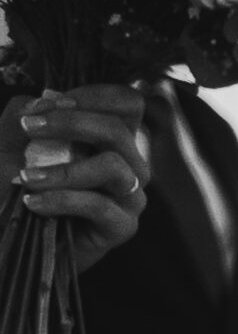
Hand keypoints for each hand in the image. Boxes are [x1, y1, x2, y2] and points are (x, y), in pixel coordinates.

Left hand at [6, 85, 151, 273]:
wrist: (10, 237)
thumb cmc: (13, 186)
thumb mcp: (11, 141)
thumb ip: (26, 113)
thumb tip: (49, 100)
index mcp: (108, 139)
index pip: (127, 103)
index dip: (96, 96)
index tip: (53, 103)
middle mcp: (127, 164)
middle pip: (118, 130)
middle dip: (71, 124)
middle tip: (29, 129)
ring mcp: (129, 196)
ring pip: (113, 166)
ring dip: (64, 169)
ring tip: (26, 179)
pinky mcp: (122, 226)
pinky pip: (100, 205)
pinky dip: (62, 200)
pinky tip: (33, 204)